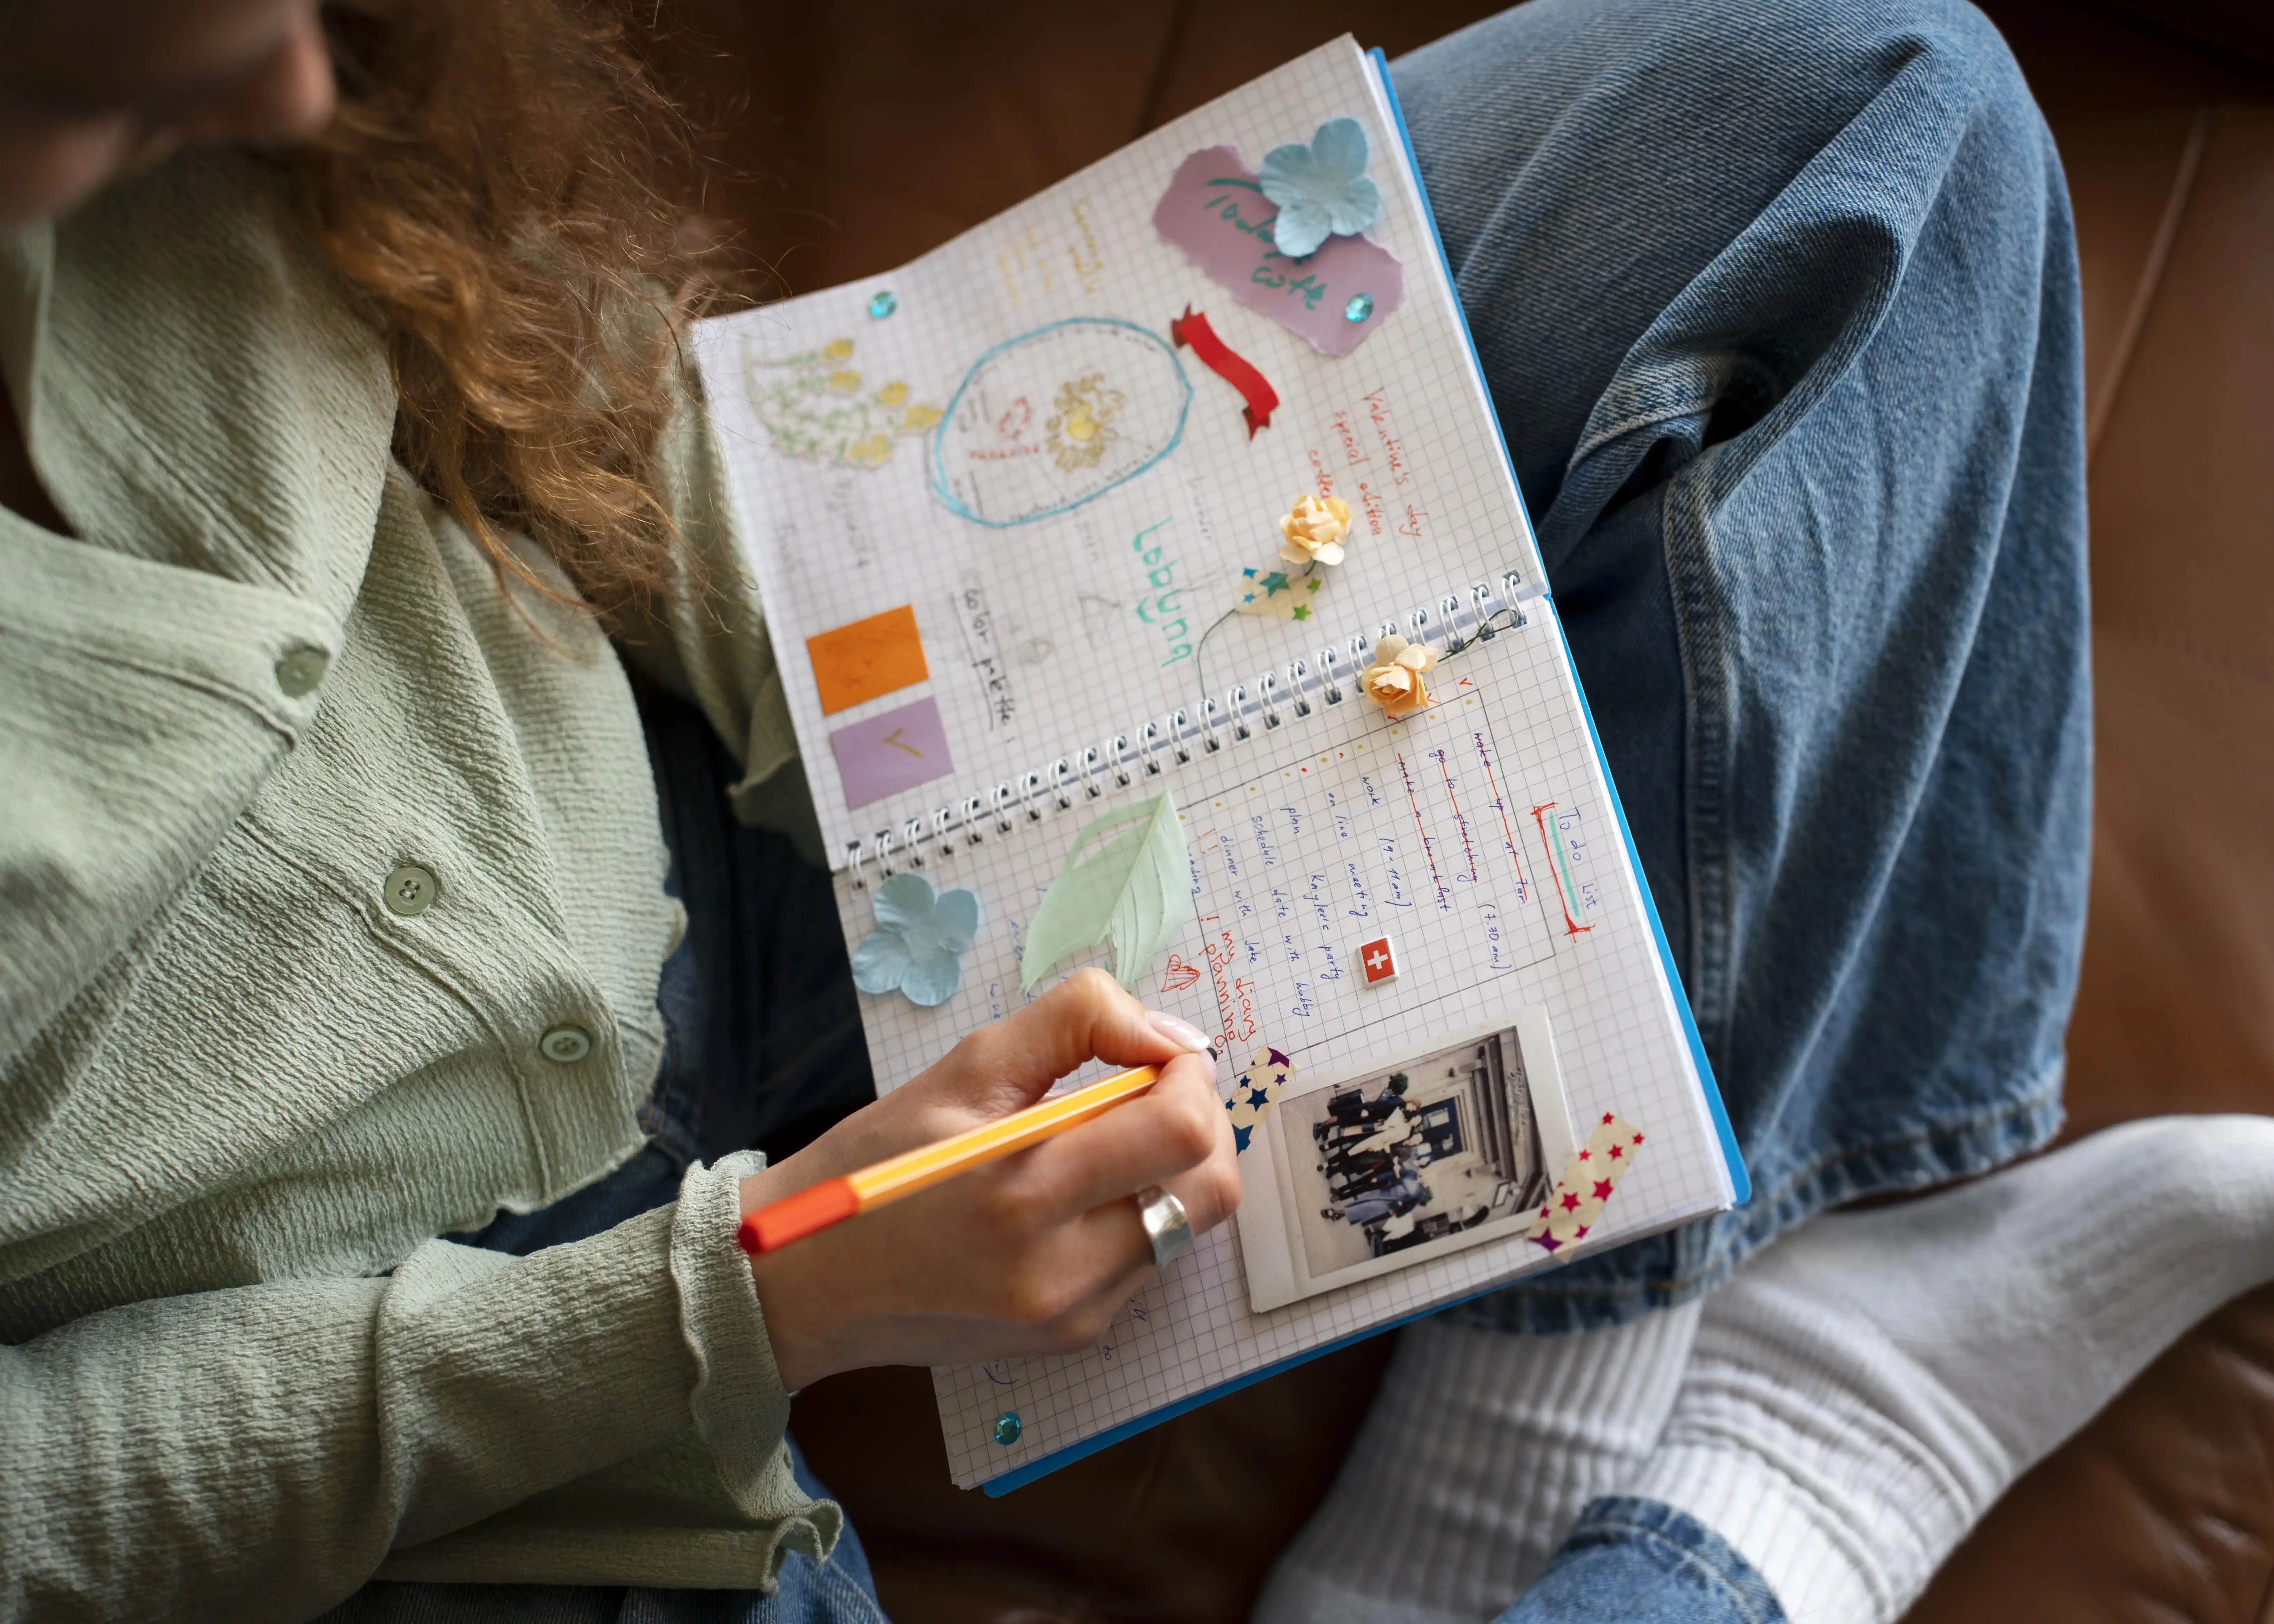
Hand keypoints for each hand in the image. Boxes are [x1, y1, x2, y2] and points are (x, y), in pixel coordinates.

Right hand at [739, 969, 1239, 1389]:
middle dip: (1197, 1122)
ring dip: (1168, 1169)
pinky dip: (1136, 1213)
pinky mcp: (1077, 1337)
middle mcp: (1064, 1270)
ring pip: (1187, 1224)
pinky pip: (1148, 1260)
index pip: (1180, 1131)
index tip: (1152, 1053)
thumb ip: (1075, 1023)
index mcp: (1027, 1193)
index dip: (1187, 1073)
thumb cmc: (877, 1165)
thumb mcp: (965, 1067)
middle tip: (1147, 1089)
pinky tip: (1074, 1194)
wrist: (809, 1284)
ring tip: (1098, 1141)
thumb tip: (1167, 1034)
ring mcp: (1077, 1315)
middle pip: (1210, 1188)